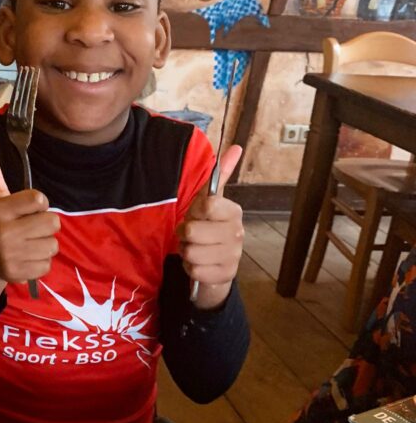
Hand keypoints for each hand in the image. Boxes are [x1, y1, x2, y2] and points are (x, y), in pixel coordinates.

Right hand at [0, 134, 59, 309]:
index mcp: (0, 209)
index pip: (40, 200)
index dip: (38, 203)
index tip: (26, 208)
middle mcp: (4, 233)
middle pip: (52, 223)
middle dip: (45, 224)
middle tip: (28, 227)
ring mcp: (11, 256)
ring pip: (53, 245)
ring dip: (44, 243)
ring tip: (27, 242)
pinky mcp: (18, 274)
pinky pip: (48, 264)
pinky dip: (41, 262)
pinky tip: (26, 258)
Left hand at [176, 145, 244, 310]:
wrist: (218, 264)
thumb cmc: (210, 227)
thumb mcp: (211, 201)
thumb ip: (221, 175)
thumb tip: (236, 147)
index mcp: (234, 212)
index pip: (207, 205)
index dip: (194, 211)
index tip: (198, 214)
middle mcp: (237, 233)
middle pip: (193, 231)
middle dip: (185, 234)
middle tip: (192, 234)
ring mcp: (233, 256)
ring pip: (190, 252)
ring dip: (186, 251)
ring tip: (195, 248)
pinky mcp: (225, 275)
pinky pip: (193, 270)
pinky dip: (190, 268)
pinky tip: (199, 263)